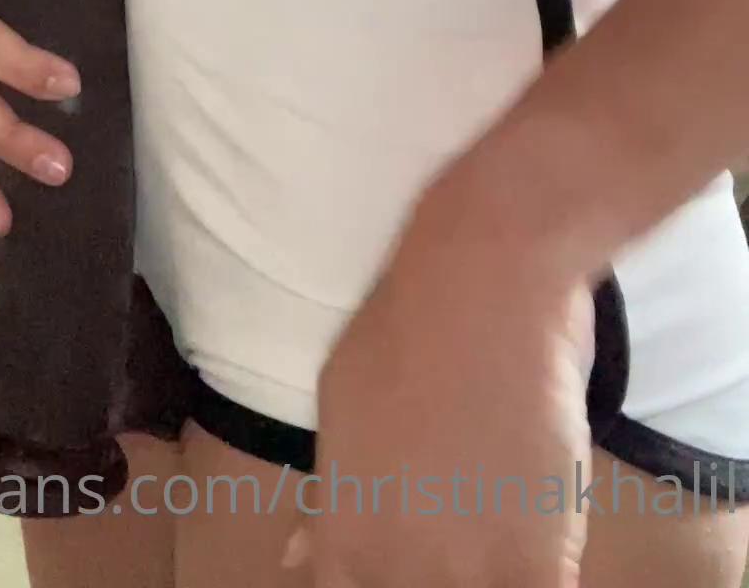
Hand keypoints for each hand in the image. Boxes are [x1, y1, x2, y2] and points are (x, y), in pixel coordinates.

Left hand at [286, 164, 594, 586]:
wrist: (484, 284)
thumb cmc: (404, 325)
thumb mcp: (340, 403)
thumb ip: (330, 493)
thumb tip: (298, 556)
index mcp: (344, 538)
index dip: (379, 578)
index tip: (406, 551)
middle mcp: (397, 570)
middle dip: (440, 569)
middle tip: (461, 515)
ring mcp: (470, 573)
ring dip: (491, 569)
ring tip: (500, 515)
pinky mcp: (538, 563)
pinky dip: (545, 571)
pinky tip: (544, 544)